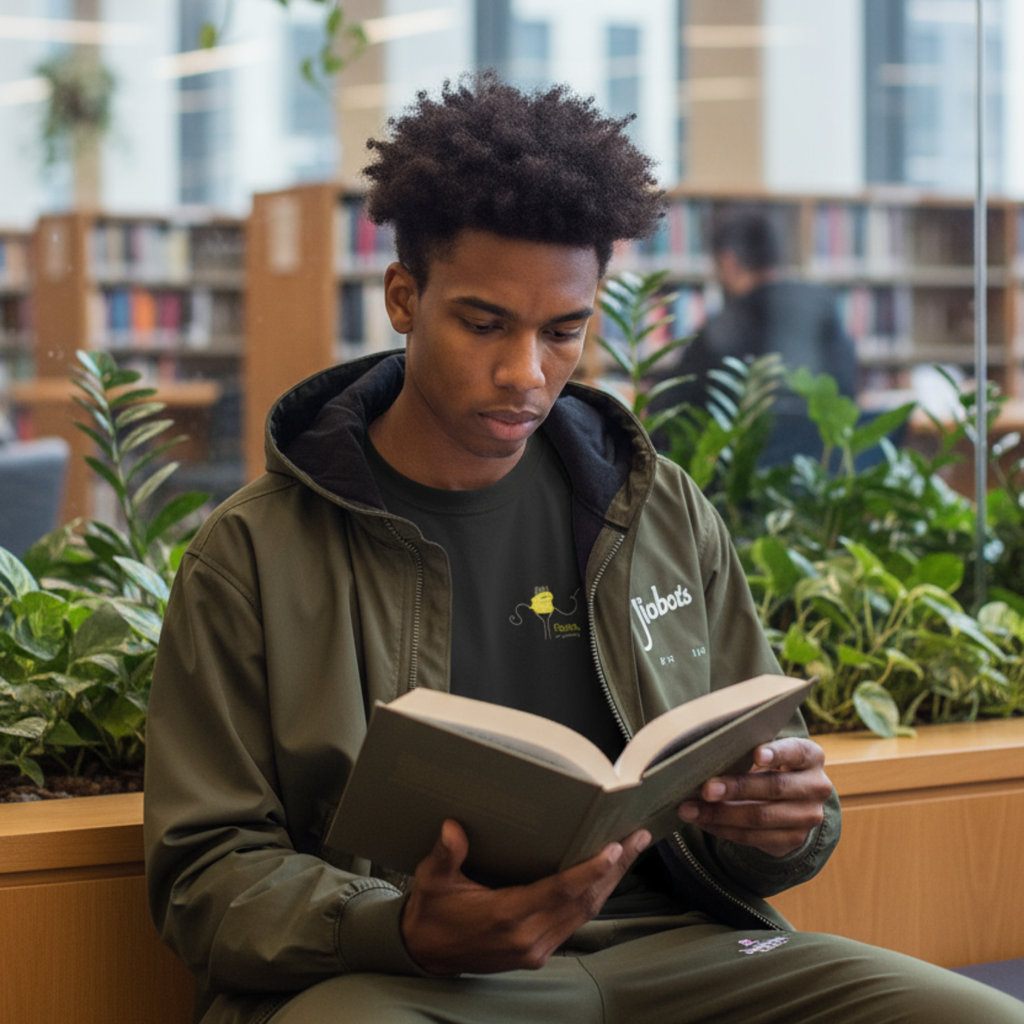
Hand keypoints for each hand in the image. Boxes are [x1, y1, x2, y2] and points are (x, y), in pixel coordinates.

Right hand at [400, 818, 650, 974]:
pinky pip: (574, 922)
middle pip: (583, 901)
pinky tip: (604, 879)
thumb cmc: (432, 912)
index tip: (614, 849)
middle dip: (614, 870)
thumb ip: (445, 856)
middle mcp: (528, 937)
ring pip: (584, 913)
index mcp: (506, 916)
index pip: (559, 891)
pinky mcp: (538, 953)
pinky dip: (593, 898)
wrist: (425, 953)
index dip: (590, 870)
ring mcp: (536, 949)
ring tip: (631, 853)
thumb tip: (452, 829)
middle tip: (637, 838)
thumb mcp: (432, 881)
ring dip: (610, 883)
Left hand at [677, 737, 831, 856]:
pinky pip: (753, 837)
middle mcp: (816, 786)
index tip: (756, 754)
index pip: (796, 751)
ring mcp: (808, 816)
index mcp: (811, 756)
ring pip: (761, 817)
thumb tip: (705, 755)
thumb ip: (747, 750)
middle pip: (774, 787)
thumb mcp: (766, 751)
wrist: (790, 800)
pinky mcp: (793, 840)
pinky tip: (701, 821)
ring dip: (720, 815)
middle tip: (705, 788)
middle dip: (736, 788)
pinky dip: (722, 829)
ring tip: (690, 810)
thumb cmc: (768, 765)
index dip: (776, 753)